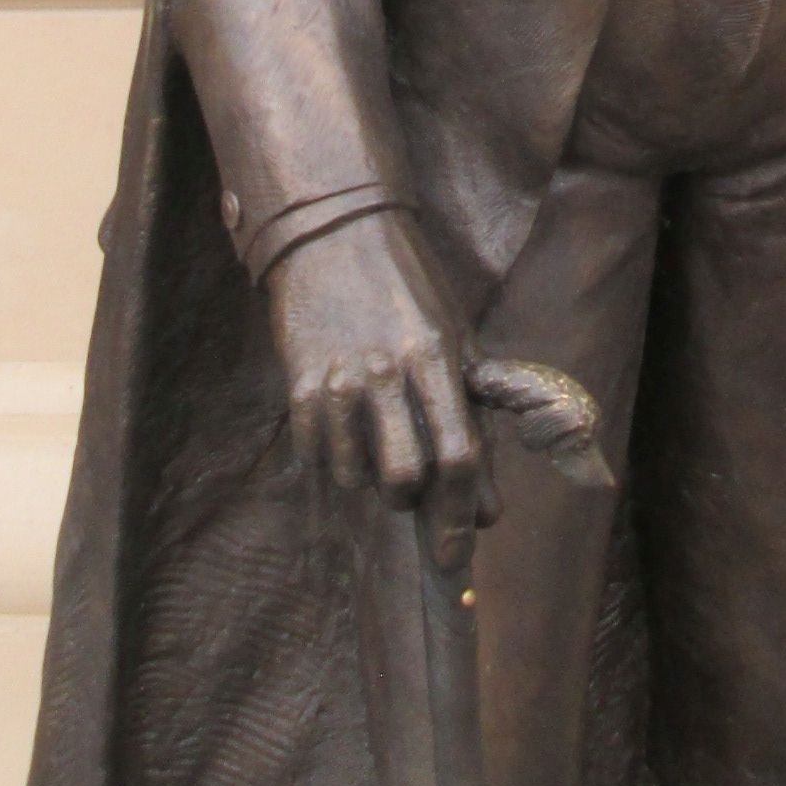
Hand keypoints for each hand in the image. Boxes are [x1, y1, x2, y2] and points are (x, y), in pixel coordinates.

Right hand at [267, 210, 482, 509]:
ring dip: (368, 480)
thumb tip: (487, 510)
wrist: (334, 232)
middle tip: (410, 490)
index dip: (461, 514)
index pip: (458, 454)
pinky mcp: (298, 384)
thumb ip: (475, 419)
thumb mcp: (456, 339)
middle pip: (404, 477)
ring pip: (354, 476)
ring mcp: (338, 379)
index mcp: (437, 358)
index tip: (455, 553)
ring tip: (373, 446)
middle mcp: (388, 372)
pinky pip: (315, 455)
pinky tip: (341, 430)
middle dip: (411, 501)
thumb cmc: (408, 289)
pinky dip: (331, 459)